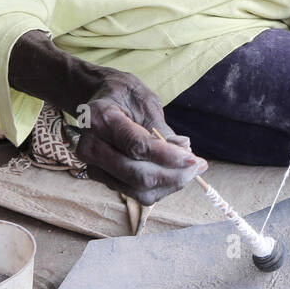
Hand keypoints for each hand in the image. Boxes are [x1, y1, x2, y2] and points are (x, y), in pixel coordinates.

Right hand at [68, 68, 204, 203]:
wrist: (94, 100)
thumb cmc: (123, 96)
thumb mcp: (144, 102)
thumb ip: (161, 130)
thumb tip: (184, 151)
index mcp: (100, 118)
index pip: (137, 146)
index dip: (167, 156)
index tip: (193, 159)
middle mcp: (91, 146)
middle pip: (137, 175)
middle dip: (173, 175)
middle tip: (198, 165)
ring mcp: (92, 165)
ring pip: (137, 189)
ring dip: (169, 184)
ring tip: (189, 170)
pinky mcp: (100, 177)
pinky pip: (134, 193)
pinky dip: (159, 188)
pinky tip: (173, 174)